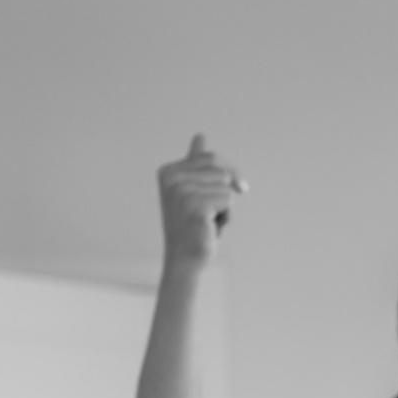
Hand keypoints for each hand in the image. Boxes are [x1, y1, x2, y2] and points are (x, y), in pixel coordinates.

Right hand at [157, 134, 246, 267]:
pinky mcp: (195, 205)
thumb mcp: (193, 190)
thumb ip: (196, 165)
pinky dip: (226, 217)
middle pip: (221, 169)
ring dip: (225, 207)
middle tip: (209, 213)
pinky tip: (209, 228)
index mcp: (168, 171)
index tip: (227, 192)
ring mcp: (181, 191)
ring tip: (206, 222)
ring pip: (227, 186)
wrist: (184, 262)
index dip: (226, 176)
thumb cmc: (193, 227)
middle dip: (225, 192)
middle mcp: (171, 178)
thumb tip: (201, 136)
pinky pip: (229, 200)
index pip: (210, 157)